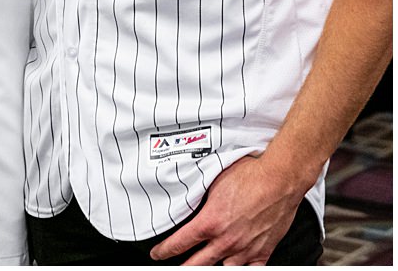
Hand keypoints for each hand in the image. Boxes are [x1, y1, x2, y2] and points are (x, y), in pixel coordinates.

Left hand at [149, 152, 307, 264]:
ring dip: (211, 268)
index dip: (165, 250)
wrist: (279, 180)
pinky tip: (236, 266)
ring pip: (223, 269)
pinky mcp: (263, 252)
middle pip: (198, 264)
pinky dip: (242, 269)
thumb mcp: (214, 180)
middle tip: (173, 267)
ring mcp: (245, 249)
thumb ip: (201, 196)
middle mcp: (226, 240)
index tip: (157, 254)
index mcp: (211, 222)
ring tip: (204, 266)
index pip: (180, 243)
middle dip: (183, 267)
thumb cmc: (249, 175)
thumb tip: (188, 200)